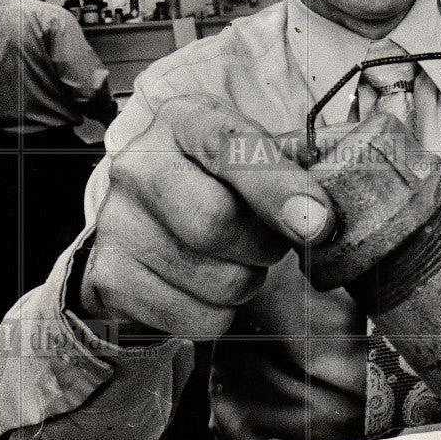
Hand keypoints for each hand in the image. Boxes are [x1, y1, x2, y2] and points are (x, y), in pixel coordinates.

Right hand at [80, 94, 333, 339]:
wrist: (146, 227)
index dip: (281, 188)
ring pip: (217, 280)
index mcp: (182, 120)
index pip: (232, 149)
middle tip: (271, 241)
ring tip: (235, 259)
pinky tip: (207, 287)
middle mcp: (137, 164)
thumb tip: (328, 207)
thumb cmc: (217, 183)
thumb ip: (296, 168)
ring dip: (248, 281)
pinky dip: (222, 313)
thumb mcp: (252, 155)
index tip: (319, 223)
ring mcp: (117, 224)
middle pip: (216, 223)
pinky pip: (199, 319)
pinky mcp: (112, 279)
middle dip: (264, 245)